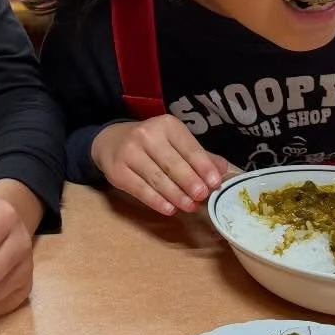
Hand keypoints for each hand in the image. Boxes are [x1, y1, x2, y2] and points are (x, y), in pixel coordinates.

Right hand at [91, 116, 238, 215]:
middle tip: (203, 197)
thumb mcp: (174, 142)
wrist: (110, 142)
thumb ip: (198, 156)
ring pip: (157, 178)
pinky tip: (169, 209)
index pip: (189, 147)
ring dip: (176, 195)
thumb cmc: (150, 144)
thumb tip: (223, 170)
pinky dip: (156, 201)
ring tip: (189, 206)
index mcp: (166, 125)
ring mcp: (129, 152)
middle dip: (190, 182)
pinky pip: (140, 189)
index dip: (203, 166)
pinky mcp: (117, 171)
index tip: (215, 183)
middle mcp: (146, 135)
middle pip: (173, 164)